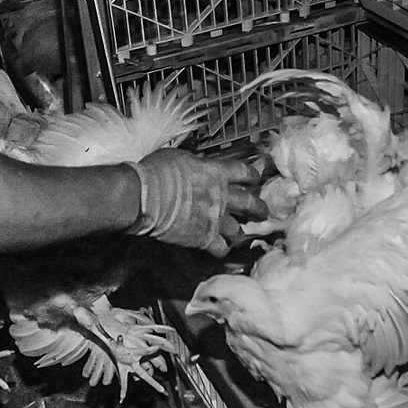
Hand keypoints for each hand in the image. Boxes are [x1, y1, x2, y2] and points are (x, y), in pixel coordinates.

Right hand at [124, 148, 267, 257]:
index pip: (245, 172)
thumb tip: (198, 166)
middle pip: (251, 203)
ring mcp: (214, 219)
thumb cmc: (156, 172)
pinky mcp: (204, 239)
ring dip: (239, 232)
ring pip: (238, 230)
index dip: (253, 176)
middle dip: (259, 208)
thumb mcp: (180, 158)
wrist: (144, 196)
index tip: (256, 179)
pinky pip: (221, 249)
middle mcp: (221, 196)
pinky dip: (221, 249)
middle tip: (262, 211)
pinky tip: (218, 248)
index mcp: (216, 172)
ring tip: (238, 234)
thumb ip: (197, 164)